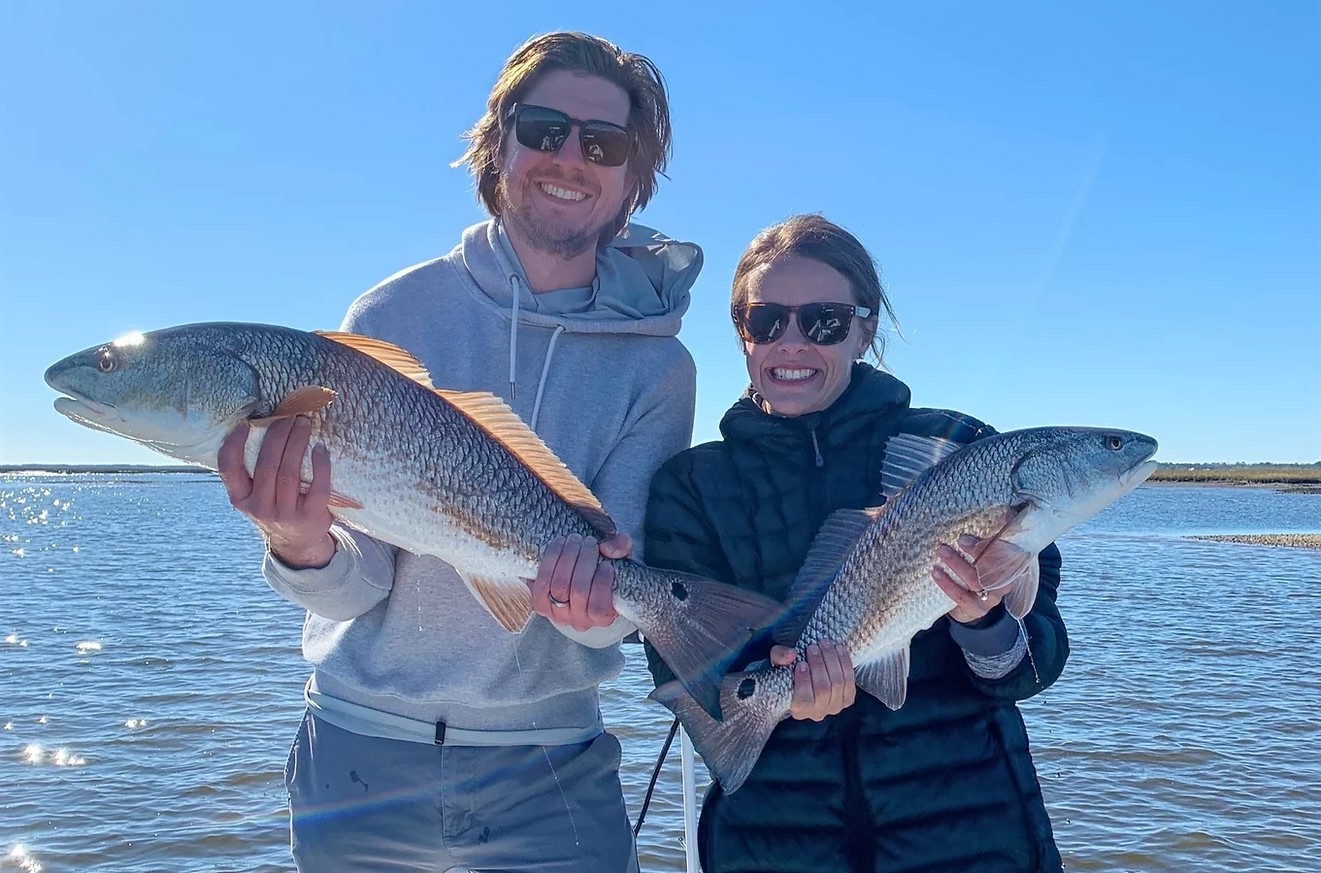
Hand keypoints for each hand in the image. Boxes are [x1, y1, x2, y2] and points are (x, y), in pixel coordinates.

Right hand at [217, 417, 334, 568]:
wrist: (299, 542)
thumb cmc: (276, 506)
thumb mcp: (255, 494)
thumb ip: (252, 470)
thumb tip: (262, 424)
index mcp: (240, 498)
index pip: (229, 469)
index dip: (234, 444)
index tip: (246, 422)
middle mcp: (259, 508)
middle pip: (266, 466)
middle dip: (277, 436)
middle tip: (289, 416)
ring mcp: (285, 514)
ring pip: (289, 474)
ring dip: (297, 444)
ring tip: (304, 424)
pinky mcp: (311, 517)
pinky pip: (317, 488)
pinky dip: (320, 466)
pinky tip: (321, 449)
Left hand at [529, 532, 630, 631]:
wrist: (577, 578)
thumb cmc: (602, 571)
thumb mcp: (618, 559)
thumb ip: (621, 548)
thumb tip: (608, 548)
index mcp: (602, 618)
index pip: (598, 608)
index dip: (602, 584)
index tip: (606, 564)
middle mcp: (579, 621)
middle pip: (579, 592)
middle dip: (585, 562)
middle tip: (590, 542)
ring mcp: (558, 614)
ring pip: (560, 586)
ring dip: (567, 558)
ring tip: (575, 539)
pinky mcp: (540, 604)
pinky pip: (542, 584)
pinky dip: (550, 561)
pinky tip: (559, 544)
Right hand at [770, 640, 854, 720]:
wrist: (808, 676)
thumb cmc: (788, 672)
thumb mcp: (777, 664)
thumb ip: (779, 657)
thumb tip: (791, 654)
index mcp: (798, 710)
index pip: (804, 700)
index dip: (804, 681)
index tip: (801, 663)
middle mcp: (817, 713)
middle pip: (823, 689)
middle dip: (818, 665)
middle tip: (813, 647)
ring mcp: (835, 707)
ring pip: (837, 683)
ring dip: (832, 660)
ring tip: (825, 644)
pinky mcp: (848, 699)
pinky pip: (849, 681)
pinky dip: (845, 663)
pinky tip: (839, 648)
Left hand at [933, 535, 1030, 623]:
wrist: (968, 604)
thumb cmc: (977, 569)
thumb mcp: (985, 552)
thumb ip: (992, 534)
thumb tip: (1002, 509)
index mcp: (1011, 564)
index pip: (1011, 551)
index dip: (1000, 539)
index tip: (989, 527)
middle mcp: (1005, 581)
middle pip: (995, 566)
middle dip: (978, 551)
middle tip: (960, 538)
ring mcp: (992, 597)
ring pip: (976, 580)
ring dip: (958, 564)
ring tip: (942, 551)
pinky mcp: (976, 608)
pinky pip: (962, 597)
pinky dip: (947, 584)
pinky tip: (936, 573)